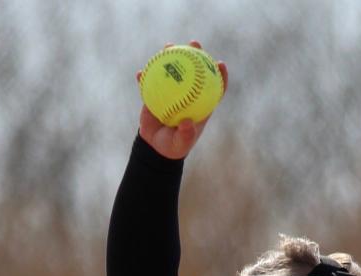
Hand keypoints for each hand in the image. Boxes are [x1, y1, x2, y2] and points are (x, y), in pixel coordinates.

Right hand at [136, 40, 227, 160]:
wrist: (157, 147)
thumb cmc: (174, 146)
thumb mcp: (181, 144)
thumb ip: (186, 135)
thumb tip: (187, 123)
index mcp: (199, 104)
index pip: (213, 88)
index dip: (219, 75)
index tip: (220, 63)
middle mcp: (187, 93)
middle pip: (193, 70)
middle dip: (196, 54)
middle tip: (194, 43)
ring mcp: (171, 91)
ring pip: (172, 69)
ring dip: (170, 55)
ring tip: (168, 46)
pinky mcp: (155, 92)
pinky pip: (149, 81)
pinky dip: (145, 76)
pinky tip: (141, 73)